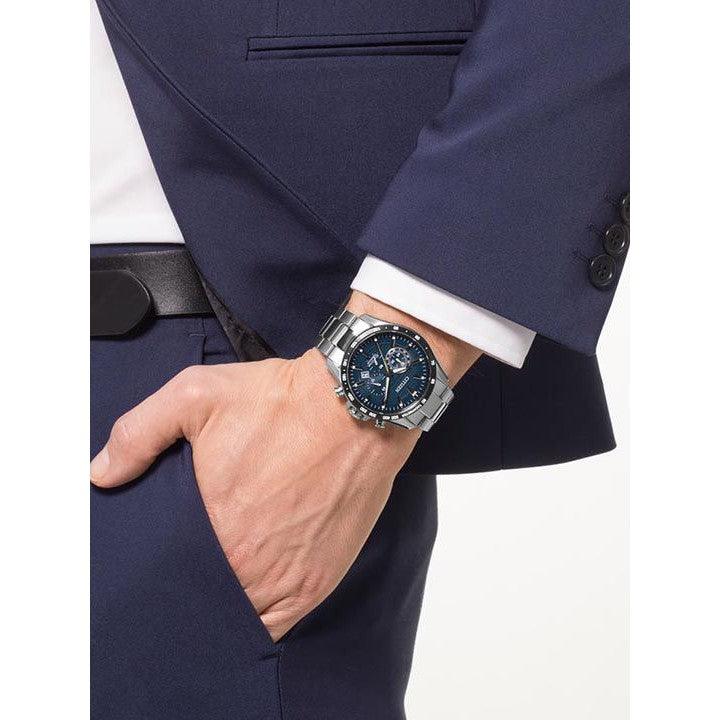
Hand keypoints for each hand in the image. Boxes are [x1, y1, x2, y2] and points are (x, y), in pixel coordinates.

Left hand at [90, 292, 480, 639]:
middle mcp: (247, 562)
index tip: (165, 557)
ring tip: (225, 577)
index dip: (165, 569)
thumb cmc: (281, 402)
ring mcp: (287, 577)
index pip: (170, 573)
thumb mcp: (196, 396)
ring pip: (240, 618)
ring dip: (228, 605)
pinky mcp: (319, 579)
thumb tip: (101, 472)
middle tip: (197, 561)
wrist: (356, 406)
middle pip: (205, 599)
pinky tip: (253, 595)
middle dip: (195, 585)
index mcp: (212, 525)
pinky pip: (279, 623)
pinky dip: (262, 618)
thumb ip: (139, 433)